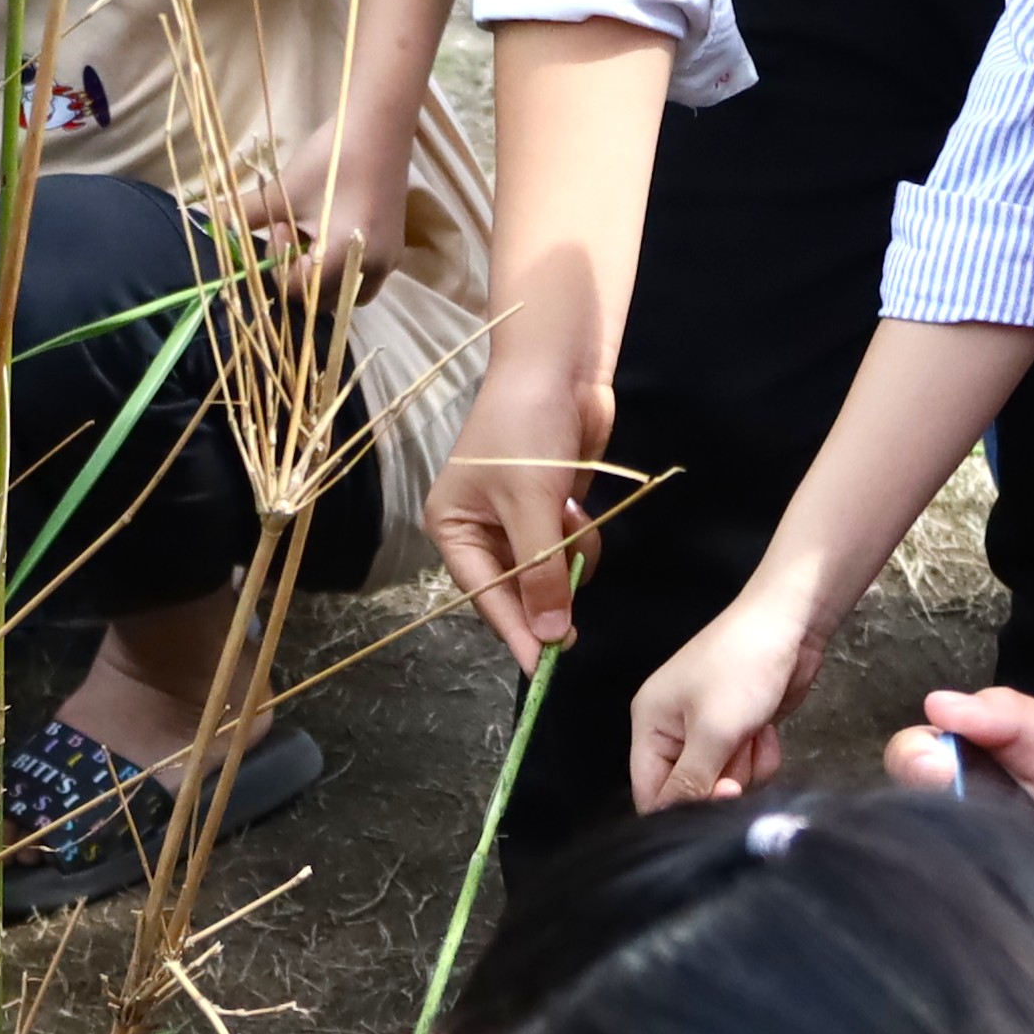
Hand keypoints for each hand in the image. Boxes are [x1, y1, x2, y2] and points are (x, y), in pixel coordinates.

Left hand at [230, 133, 407, 306]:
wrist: (380, 126)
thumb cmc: (330, 157)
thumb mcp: (284, 190)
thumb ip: (245, 215)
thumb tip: (210, 224)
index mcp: (342, 257)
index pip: (297, 291)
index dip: (279, 263)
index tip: (280, 225)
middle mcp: (369, 269)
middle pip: (319, 301)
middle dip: (299, 274)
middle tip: (295, 230)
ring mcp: (386, 263)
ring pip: (343, 294)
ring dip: (320, 278)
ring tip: (315, 235)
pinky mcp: (393, 252)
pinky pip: (361, 278)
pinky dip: (341, 269)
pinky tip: (332, 234)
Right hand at [427, 357, 610, 669]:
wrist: (561, 366)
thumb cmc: (528, 428)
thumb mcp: (530, 504)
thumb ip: (541, 572)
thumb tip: (551, 633)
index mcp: (451, 527)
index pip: (485, 595)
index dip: (517, 631)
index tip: (545, 668)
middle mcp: (479, 529)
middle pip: (516, 590)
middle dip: (547, 591)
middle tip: (574, 630)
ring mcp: (517, 520)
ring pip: (550, 572)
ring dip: (569, 555)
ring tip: (573, 519)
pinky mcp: (550, 508)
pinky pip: (569, 548)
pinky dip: (581, 536)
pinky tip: (579, 504)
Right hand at [629, 581, 821, 807]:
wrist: (790, 624)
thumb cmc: (742, 667)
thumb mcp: (713, 728)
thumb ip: (691, 779)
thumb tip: (676, 820)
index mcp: (649, 724)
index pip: (649, 791)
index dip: (679, 807)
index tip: (716, 799)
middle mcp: (672, 731)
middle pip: (689, 790)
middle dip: (720, 780)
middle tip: (739, 752)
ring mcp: (708, 731)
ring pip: (723, 782)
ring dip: (746, 767)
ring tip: (754, 731)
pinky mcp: (739, 731)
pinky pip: (746, 767)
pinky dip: (761, 755)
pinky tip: (767, 730)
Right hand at [906, 689, 1033, 918]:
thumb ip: (1007, 720)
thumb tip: (936, 702)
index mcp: (977, 762)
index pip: (913, 757)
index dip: (914, 763)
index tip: (938, 770)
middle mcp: (967, 813)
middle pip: (909, 815)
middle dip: (921, 821)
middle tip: (969, 823)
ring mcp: (981, 865)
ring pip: (931, 869)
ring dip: (945, 870)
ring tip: (981, 868)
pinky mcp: (1001, 915)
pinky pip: (966, 918)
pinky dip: (967, 916)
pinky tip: (982, 910)